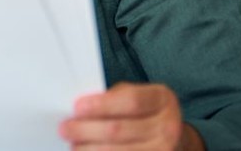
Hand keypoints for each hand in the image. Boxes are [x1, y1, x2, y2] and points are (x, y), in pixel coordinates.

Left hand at [59, 82, 203, 150]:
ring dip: (89, 149)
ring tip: (72, 145)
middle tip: (65, 129)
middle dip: (86, 130)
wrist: (175, 139)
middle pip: (119, 130)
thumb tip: (80, 108)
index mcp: (162, 100)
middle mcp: (168, 127)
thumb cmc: (145, 113)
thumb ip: (114, 98)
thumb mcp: (137, 96)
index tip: (77, 107)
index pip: (131, 101)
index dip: (102, 104)